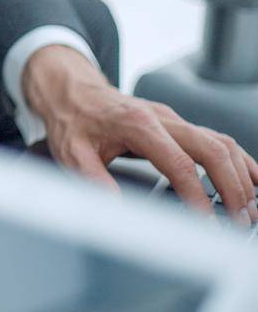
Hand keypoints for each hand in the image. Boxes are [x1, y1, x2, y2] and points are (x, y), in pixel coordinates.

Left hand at [24, 46, 257, 222]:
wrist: (71, 90)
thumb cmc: (73, 120)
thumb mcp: (73, 154)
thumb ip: (95, 181)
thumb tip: (116, 210)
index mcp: (137, 124)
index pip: (179, 163)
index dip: (196, 195)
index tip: (206, 222)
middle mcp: (162, 117)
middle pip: (212, 149)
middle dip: (232, 186)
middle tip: (239, 220)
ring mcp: (173, 118)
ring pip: (220, 142)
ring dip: (240, 174)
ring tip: (249, 208)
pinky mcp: (177, 123)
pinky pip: (216, 138)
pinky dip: (237, 159)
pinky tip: (249, 179)